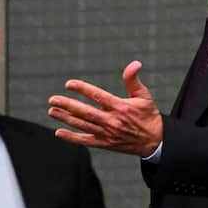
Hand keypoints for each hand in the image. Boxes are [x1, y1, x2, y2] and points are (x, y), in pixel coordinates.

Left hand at [49, 61, 163, 156]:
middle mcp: (112, 121)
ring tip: (52, 111)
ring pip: (82, 125)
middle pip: (85, 112)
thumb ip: (133, 80)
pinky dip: (72, 137)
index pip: (97, 96)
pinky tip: (59, 132)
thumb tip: (134, 63)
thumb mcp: (144, 96)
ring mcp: (107, 134)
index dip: (82, 89)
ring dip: (66, 118)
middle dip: (67, 105)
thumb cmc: (148, 116)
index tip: (69, 84)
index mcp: (120, 107)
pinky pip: (86, 141)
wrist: (156, 142)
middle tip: (53, 99)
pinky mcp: (105, 144)